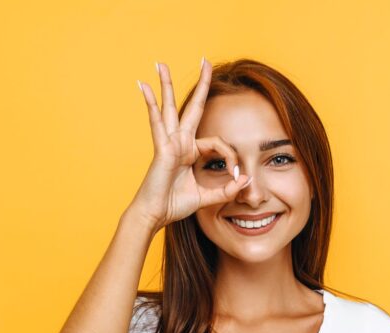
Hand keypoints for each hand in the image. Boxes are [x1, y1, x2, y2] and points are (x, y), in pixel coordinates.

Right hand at [129, 58, 251, 230]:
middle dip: (202, 85)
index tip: (237, 175)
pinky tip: (143, 86)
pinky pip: (156, 122)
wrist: (155, 215)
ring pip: (170, 107)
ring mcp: (169, 143)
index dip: (231, 157)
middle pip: (192, 107)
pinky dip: (150, 104)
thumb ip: (226, 190)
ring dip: (166, 84)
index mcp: (190, 152)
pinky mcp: (162, 148)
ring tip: (160, 64)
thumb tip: (246, 180)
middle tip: (205, 61)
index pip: (218, 143)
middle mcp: (180, 143)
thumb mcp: (207, 197)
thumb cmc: (174, 205)